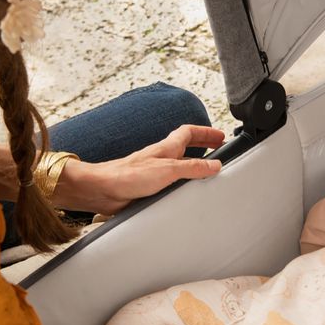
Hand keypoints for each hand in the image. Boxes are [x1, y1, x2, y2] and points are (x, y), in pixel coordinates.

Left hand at [53, 124, 225, 214]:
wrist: (103, 190)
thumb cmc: (128, 175)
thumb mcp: (168, 169)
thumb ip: (193, 168)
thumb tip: (215, 165)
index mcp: (167, 148)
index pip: (189, 132)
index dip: (206, 132)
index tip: (221, 136)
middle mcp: (161, 158)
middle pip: (185, 146)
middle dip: (202, 145)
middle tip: (217, 149)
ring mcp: (154, 172)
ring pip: (177, 164)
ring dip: (192, 164)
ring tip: (206, 171)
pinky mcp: (148, 188)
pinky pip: (170, 182)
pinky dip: (181, 183)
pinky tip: (184, 192)